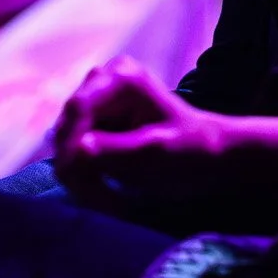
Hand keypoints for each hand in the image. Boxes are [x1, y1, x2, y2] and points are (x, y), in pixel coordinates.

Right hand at [53, 57, 277, 219]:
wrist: (211, 157)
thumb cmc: (191, 152)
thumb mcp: (154, 154)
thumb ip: (114, 151)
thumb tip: (76, 151)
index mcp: (121, 76)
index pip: (79, 108)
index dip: (71, 144)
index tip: (75, 179)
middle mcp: (103, 80)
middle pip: (67, 124)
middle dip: (76, 164)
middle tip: (99, 200)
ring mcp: (97, 100)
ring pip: (66, 141)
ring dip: (80, 174)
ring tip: (107, 201)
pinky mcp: (95, 122)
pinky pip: (74, 150)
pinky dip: (85, 174)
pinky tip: (105, 192)